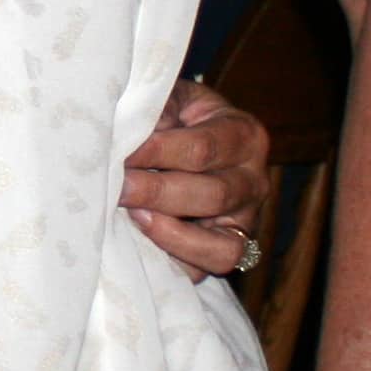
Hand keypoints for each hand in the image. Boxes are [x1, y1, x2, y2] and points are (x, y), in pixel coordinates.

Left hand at [124, 79, 271, 280]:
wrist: (182, 137)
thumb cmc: (171, 114)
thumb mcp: (168, 99)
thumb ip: (153, 112)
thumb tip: (124, 136)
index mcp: (244, 135)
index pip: (202, 148)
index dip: (156, 152)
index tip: (118, 152)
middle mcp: (254, 182)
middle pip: (212, 196)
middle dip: (156, 193)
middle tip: (117, 187)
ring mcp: (244, 222)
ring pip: (221, 247)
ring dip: (169, 235)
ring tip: (132, 216)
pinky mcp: (225, 251)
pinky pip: (204, 271)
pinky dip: (171, 261)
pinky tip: (138, 240)